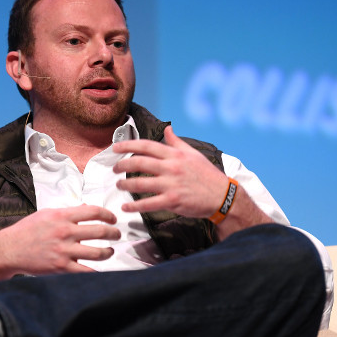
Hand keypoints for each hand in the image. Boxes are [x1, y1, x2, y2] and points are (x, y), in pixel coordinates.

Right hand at [0, 205, 120, 275]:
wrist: (8, 250)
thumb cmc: (27, 231)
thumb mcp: (47, 214)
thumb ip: (68, 213)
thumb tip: (87, 210)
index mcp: (62, 216)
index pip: (94, 212)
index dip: (108, 215)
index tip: (113, 219)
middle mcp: (65, 232)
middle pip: (100, 232)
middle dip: (114, 233)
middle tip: (117, 235)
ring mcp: (64, 251)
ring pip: (97, 253)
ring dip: (109, 252)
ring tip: (109, 251)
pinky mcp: (61, 268)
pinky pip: (86, 271)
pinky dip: (97, 271)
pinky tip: (100, 269)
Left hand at [112, 125, 228, 218]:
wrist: (222, 195)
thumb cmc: (207, 174)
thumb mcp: (193, 153)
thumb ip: (176, 142)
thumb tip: (167, 129)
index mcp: (175, 155)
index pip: (146, 146)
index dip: (127, 145)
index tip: (115, 148)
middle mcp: (171, 167)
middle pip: (139, 163)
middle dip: (122, 165)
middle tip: (114, 169)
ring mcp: (171, 184)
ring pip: (140, 183)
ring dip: (125, 184)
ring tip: (118, 185)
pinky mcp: (172, 201)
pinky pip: (148, 203)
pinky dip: (134, 206)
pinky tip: (126, 206)